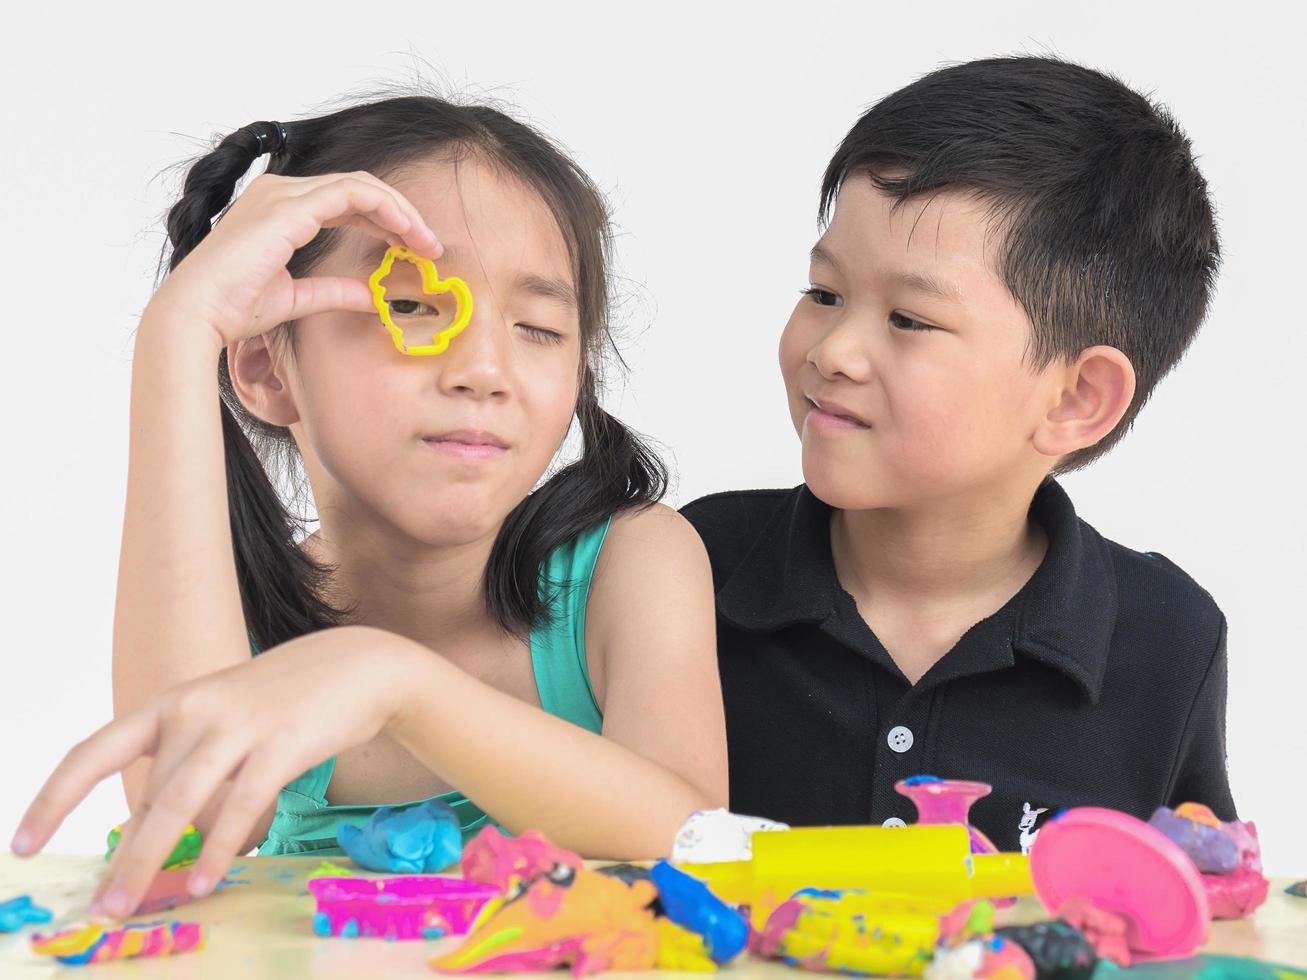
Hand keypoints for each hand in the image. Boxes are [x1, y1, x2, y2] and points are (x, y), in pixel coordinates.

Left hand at [11, 626, 426, 917]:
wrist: (357, 665)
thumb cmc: (285, 699)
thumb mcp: (222, 719)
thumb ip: (185, 765)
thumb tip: (148, 835)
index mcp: (172, 703)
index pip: (94, 752)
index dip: (54, 800)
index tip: (23, 845)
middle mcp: (196, 710)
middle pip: (145, 796)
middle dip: (123, 859)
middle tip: (101, 907)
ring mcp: (239, 725)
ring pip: (180, 805)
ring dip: (152, 863)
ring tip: (132, 905)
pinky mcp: (282, 744)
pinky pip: (240, 807)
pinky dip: (220, 850)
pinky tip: (209, 882)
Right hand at [149, 170, 441, 349]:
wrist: (200, 314)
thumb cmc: (235, 308)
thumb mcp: (298, 298)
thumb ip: (334, 291)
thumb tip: (372, 296)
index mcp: (279, 209)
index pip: (346, 202)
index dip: (385, 222)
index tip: (414, 250)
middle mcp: (280, 192)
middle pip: (359, 189)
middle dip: (401, 215)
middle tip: (431, 246)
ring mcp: (284, 194)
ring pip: (361, 186)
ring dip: (401, 211)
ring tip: (426, 242)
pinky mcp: (290, 206)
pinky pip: (353, 193)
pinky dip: (385, 208)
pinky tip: (406, 232)